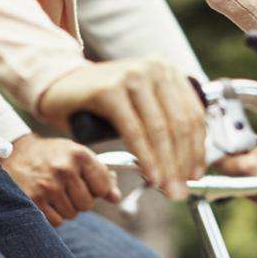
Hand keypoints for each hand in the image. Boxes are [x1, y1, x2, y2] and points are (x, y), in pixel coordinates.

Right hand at [1, 134, 121, 226]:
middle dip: (80, 199)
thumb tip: (115, 198)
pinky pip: (57, 222)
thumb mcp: (77, 156)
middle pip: (87, 204)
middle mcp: (64, 169)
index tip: (87, 183)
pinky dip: (53, 215)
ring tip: (54, 191)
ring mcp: (48, 186)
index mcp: (79, 155)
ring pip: (72, 214)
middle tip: (67, 187)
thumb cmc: (52, 155)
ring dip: (66, 208)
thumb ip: (100, 175)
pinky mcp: (34, 200)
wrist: (16, 153)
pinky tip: (46, 200)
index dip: (96, 189)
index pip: (102, 187)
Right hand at [36, 57, 207, 199]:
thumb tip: (188, 162)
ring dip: (167, 166)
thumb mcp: (140, 106)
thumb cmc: (101, 103)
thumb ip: (164, 121)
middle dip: (182, 163)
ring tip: (168, 188)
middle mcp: (153, 68)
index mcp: (166, 70)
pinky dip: (146, 158)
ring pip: (160, 130)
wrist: (59, 89)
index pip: (192, 114)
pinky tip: (151, 176)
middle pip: (179, 123)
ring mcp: (132, 76)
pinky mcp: (110, 90)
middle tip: (181, 190)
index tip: (195, 174)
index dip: (197, 149)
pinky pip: (135, 131)